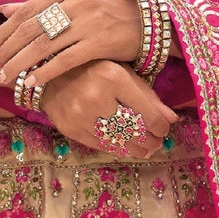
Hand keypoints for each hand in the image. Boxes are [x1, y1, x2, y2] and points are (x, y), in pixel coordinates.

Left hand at [0, 0, 145, 95]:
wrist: (145, 23)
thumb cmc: (104, 14)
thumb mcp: (73, 1)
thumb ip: (39, 6)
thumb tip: (4, 10)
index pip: (27, 11)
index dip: (4, 30)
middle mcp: (76, 1)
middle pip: (31, 29)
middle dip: (8, 50)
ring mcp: (88, 22)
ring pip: (43, 45)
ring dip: (20, 64)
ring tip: (6, 77)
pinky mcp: (99, 43)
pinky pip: (64, 60)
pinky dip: (44, 72)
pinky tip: (31, 82)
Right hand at [33, 58, 177, 159]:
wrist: (48, 72)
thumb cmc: (92, 67)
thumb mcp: (122, 72)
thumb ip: (147, 95)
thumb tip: (171, 120)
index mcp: (113, 78)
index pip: (146, 113)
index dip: (161, 127)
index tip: (165, 129)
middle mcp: (96, 97)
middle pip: (133, 131)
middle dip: (151, 141)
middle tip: (158, 143)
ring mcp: (80, 115)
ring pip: (118, 142)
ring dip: (136, 150)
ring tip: (146, 149)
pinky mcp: (70, 128)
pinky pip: (100, 146)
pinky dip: (117, 149)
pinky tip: (126, 147)